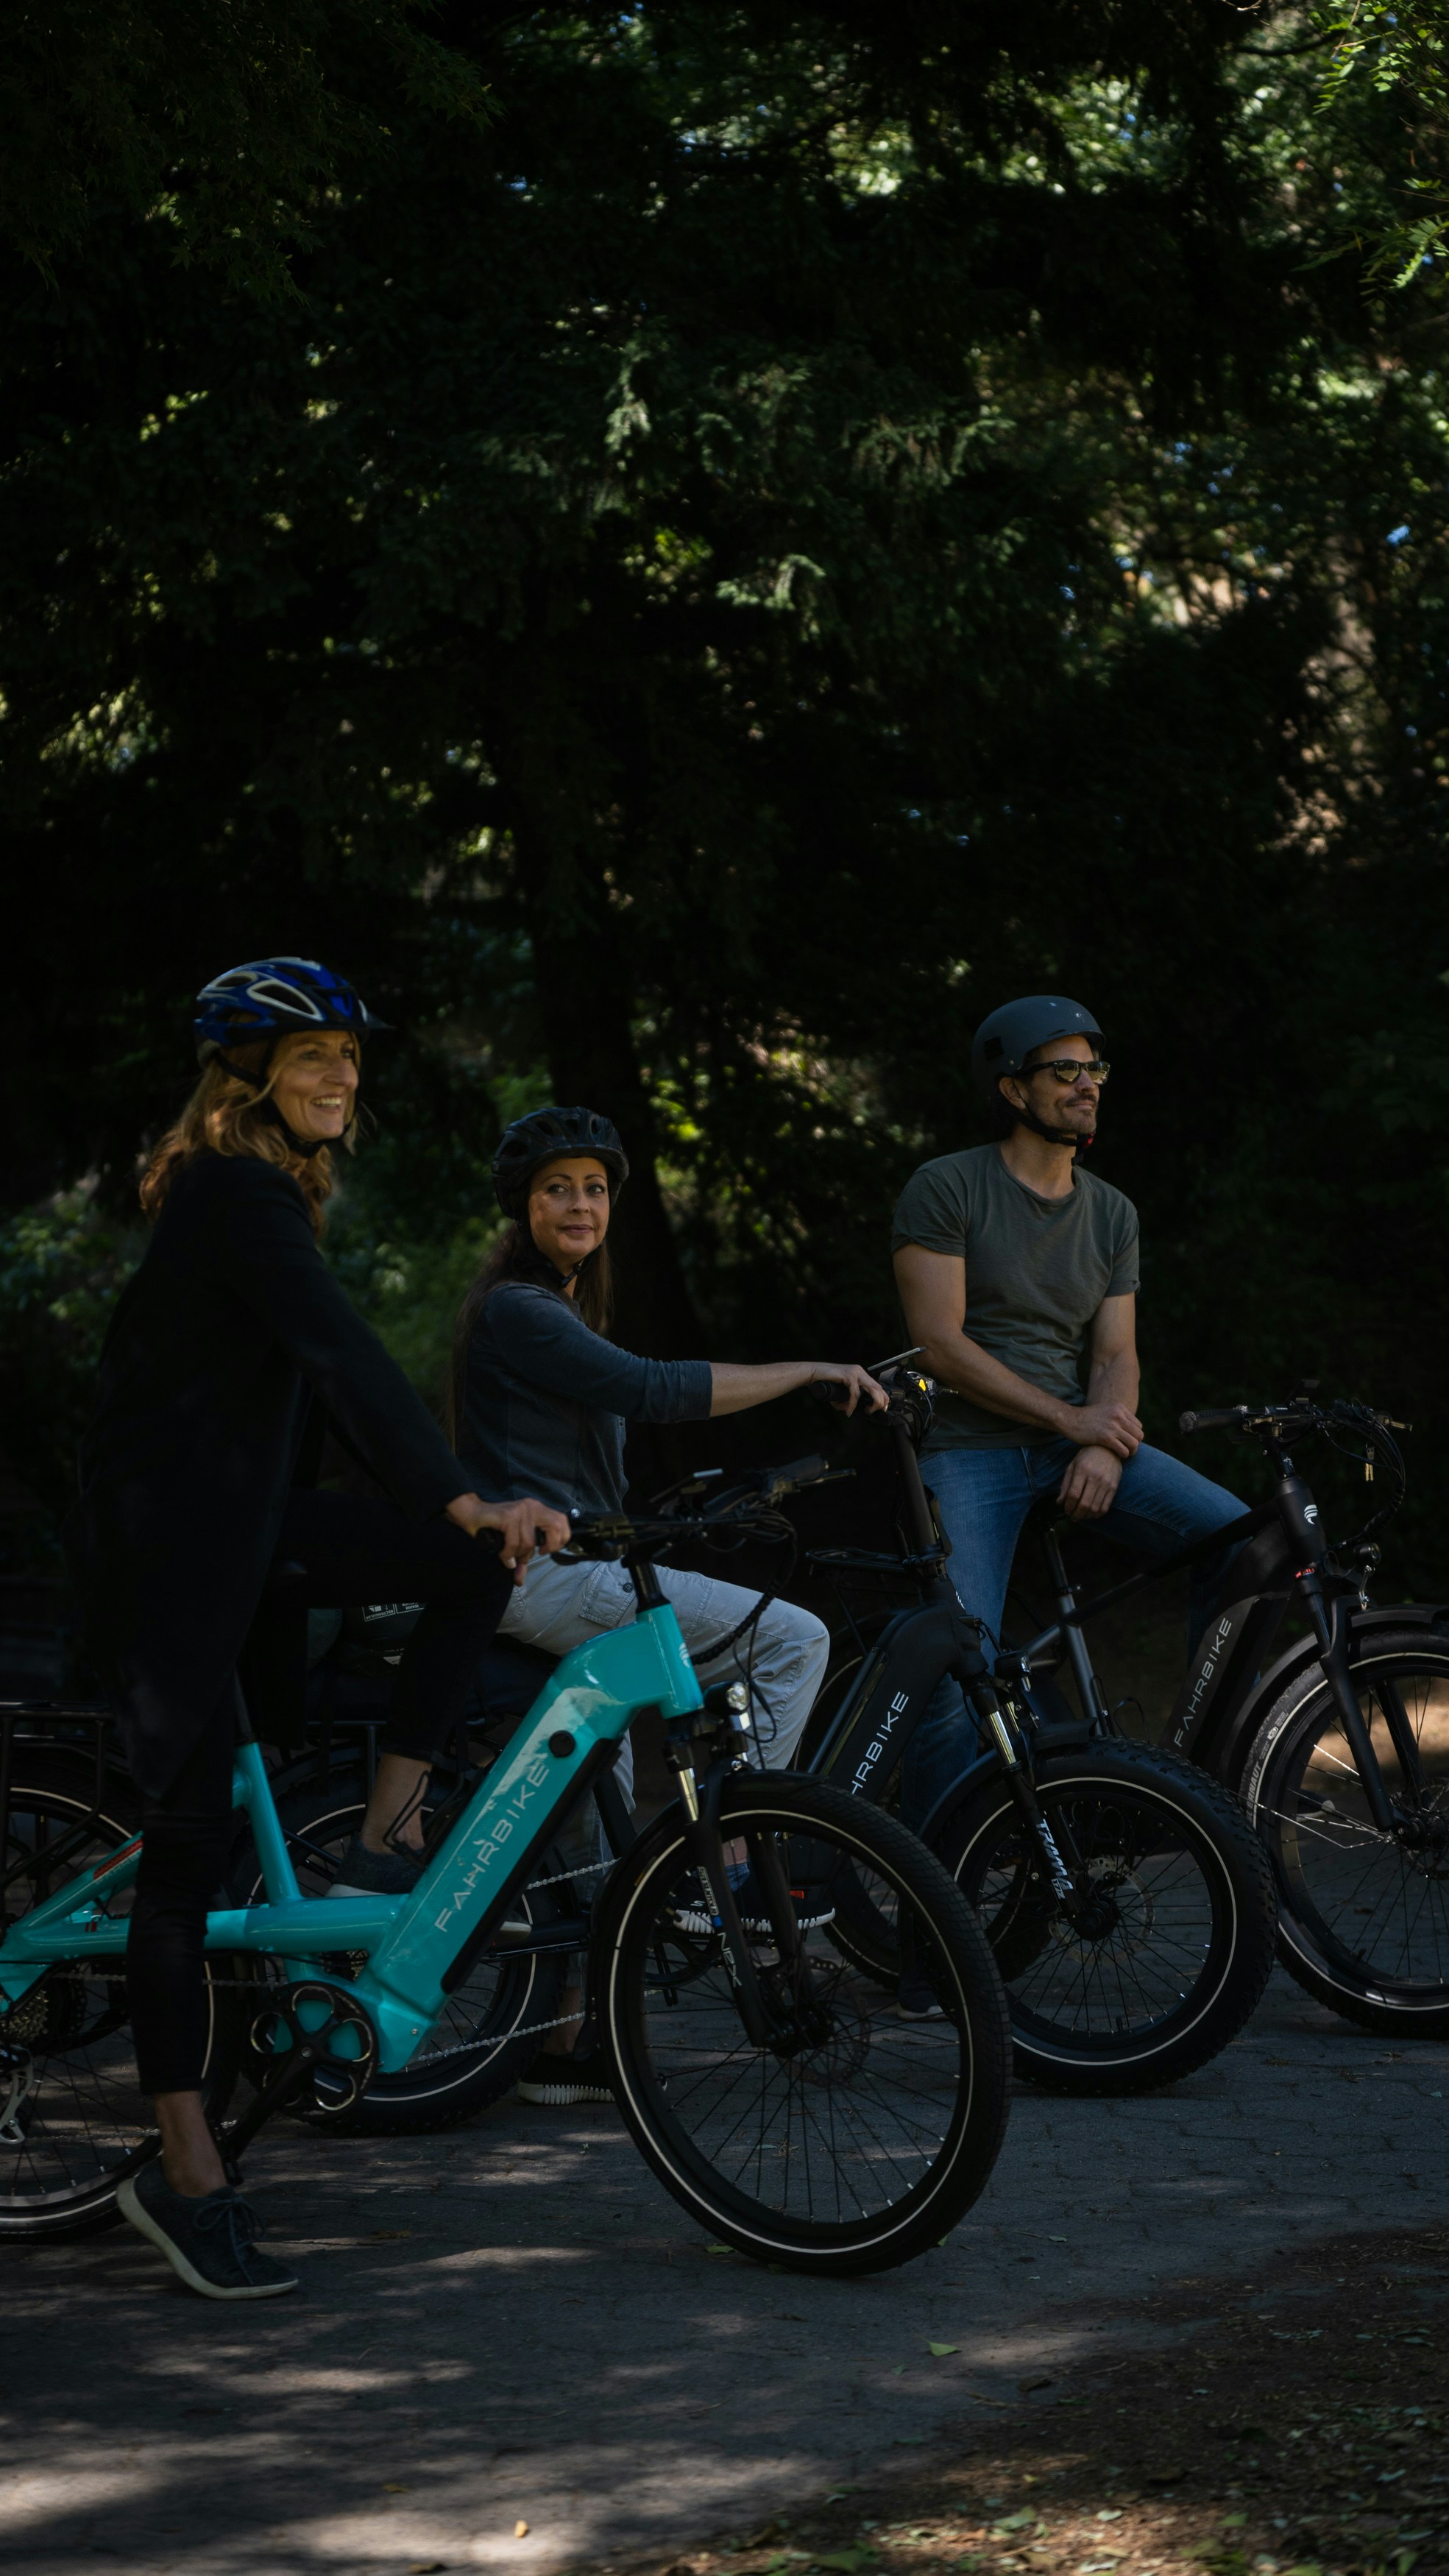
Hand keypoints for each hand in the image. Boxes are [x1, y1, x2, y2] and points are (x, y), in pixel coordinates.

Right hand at [446, 1492, 571, 1580]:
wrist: (471, 1514)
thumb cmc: (494, 1528)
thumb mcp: (513, 1543)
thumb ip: (520, 1558)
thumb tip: (520, 1581)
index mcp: (538, 1509)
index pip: (562, 1521)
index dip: (561, 1538)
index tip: (546, 1550)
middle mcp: (532, 1507)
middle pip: (556, 1526)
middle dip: (551, 1545)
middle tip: (539, 1553)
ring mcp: (521, 1510)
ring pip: (530, 1542)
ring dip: (519, 1554)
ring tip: (509, 1554)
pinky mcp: (509, 1516)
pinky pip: (514, 1543)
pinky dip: (508, 1554)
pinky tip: (502, 1554)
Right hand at [810, 1361, 888, 1414]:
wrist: (812, 1374)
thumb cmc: (825, 1382)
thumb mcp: (840, 1393)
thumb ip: (847, 1400)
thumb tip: (851, 1410)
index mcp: (860, 1373)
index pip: (877, 1385)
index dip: (883, 1397)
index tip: (883, 1408)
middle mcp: (859, 1371)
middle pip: (878, 1387)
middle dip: (881, 1401)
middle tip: (875, 1411)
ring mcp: (855, 1372)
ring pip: (872, 1389)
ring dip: (873, 1403)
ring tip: (868, 1411)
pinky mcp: (848, 1375)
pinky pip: (855, 1393)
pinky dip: (853, 1404)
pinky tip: (849, 1410)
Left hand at [1057, 1444, 1123, 1521]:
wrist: (1108, 1448)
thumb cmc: (1087, 1457)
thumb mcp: (1072, 1466)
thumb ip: (1065, 1484)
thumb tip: (1059, 1502)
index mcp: (1082, 1470)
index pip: (1073, 1494)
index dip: (1068, 1506)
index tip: (1066, 1510)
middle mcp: (1095, 1477)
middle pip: (1084, 1503)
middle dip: (1076, 1514)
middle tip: (1072, 1517)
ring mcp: (1106, 1483)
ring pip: (1095, 1508)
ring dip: (1086, 1516)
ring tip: (1081, 1516)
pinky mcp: (1114, 1487)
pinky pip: (1106, 1507)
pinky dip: (1097, 1514)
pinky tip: (1091, 1514)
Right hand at [1064, 1398, 1142, 1458]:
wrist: (1069, 1419)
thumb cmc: (1086, 1418)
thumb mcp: (1105, 1411)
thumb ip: (1117, 1417)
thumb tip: (1129, 1429)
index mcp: (1119, 1408)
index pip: (1138, 1425)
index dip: (1135, 1435)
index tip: (1127, 1441)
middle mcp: (1118, 1415)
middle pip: (1139, 1434)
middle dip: (1135, 1444)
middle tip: (1129, 1449)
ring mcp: (1112, 1426)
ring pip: (1134, 1443)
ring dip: (1132, 1451)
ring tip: (1126, 1454)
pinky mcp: (1106, 1437)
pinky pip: (1123, 1450)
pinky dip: (1124, 1455)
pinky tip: (1119, 1456)